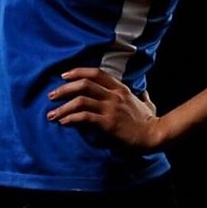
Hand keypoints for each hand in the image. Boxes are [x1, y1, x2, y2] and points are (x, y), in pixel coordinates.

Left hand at [46, 67, 161, 149]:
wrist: (154, 135)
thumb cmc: (150, 120)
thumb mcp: (147, 103)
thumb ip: (142, 96)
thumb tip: (144, 92)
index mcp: (121, 88)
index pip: (96, 73)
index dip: (78, 72)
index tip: (64, 76)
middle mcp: (114, 95)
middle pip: (84, 84)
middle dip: (64, 89)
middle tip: (52, 96)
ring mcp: (111, 108)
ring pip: (81, 101)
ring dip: (63, 107)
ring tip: (52, 114)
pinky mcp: (108, 123)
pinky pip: (84, 117)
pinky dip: (71, 119)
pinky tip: (64, 123)